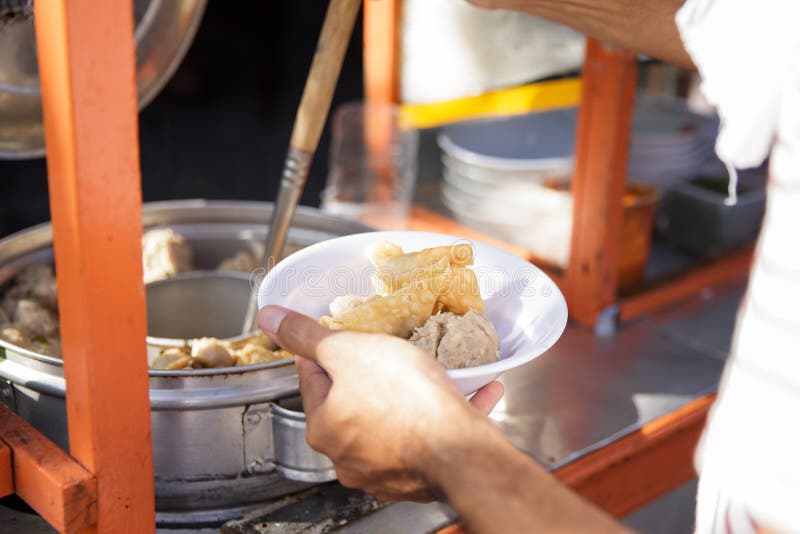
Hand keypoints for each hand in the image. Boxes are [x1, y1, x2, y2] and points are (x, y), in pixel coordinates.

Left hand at [258, 305, 503, 501]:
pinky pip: (431, 434)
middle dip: (370, 374)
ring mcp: (386, 470)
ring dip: (412, 393)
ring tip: (432, 368)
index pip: (312, 378)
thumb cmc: (401, 398)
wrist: (457, 450)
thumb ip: (306, 334)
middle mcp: (348, 456)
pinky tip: (473, 389)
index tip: (339, 336)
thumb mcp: (348, 350)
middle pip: (352, 401)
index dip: (325, 350)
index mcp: (323, 426)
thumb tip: (269, 318)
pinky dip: (447, 411)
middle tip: (389, 350)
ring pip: (394, 419)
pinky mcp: (423, 474)